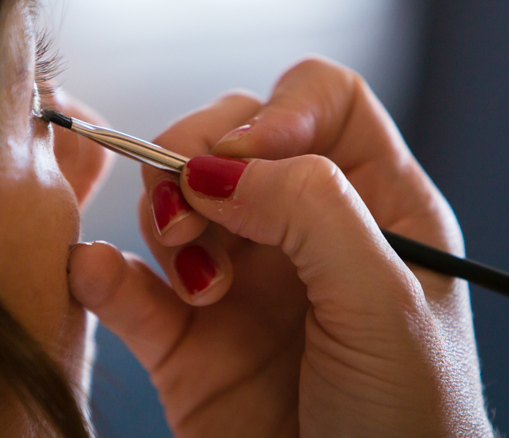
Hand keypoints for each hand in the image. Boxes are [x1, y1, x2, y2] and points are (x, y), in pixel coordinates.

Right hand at [68, 58, 493, 436]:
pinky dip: (101, 272)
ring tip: (198, 287)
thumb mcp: (385, 305)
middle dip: (196, 158)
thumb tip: (217, 164)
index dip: (277, 110)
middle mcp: (301, 232)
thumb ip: (311, 210)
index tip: (243, 153)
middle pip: (227, 136)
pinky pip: (125, 285)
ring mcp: (238, 281)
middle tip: (193, 213)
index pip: (321, 103)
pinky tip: (98, 275)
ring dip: (165, 220)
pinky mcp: (184, 340)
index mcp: (374, 207)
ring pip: (172, 200)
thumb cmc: (411, 427)